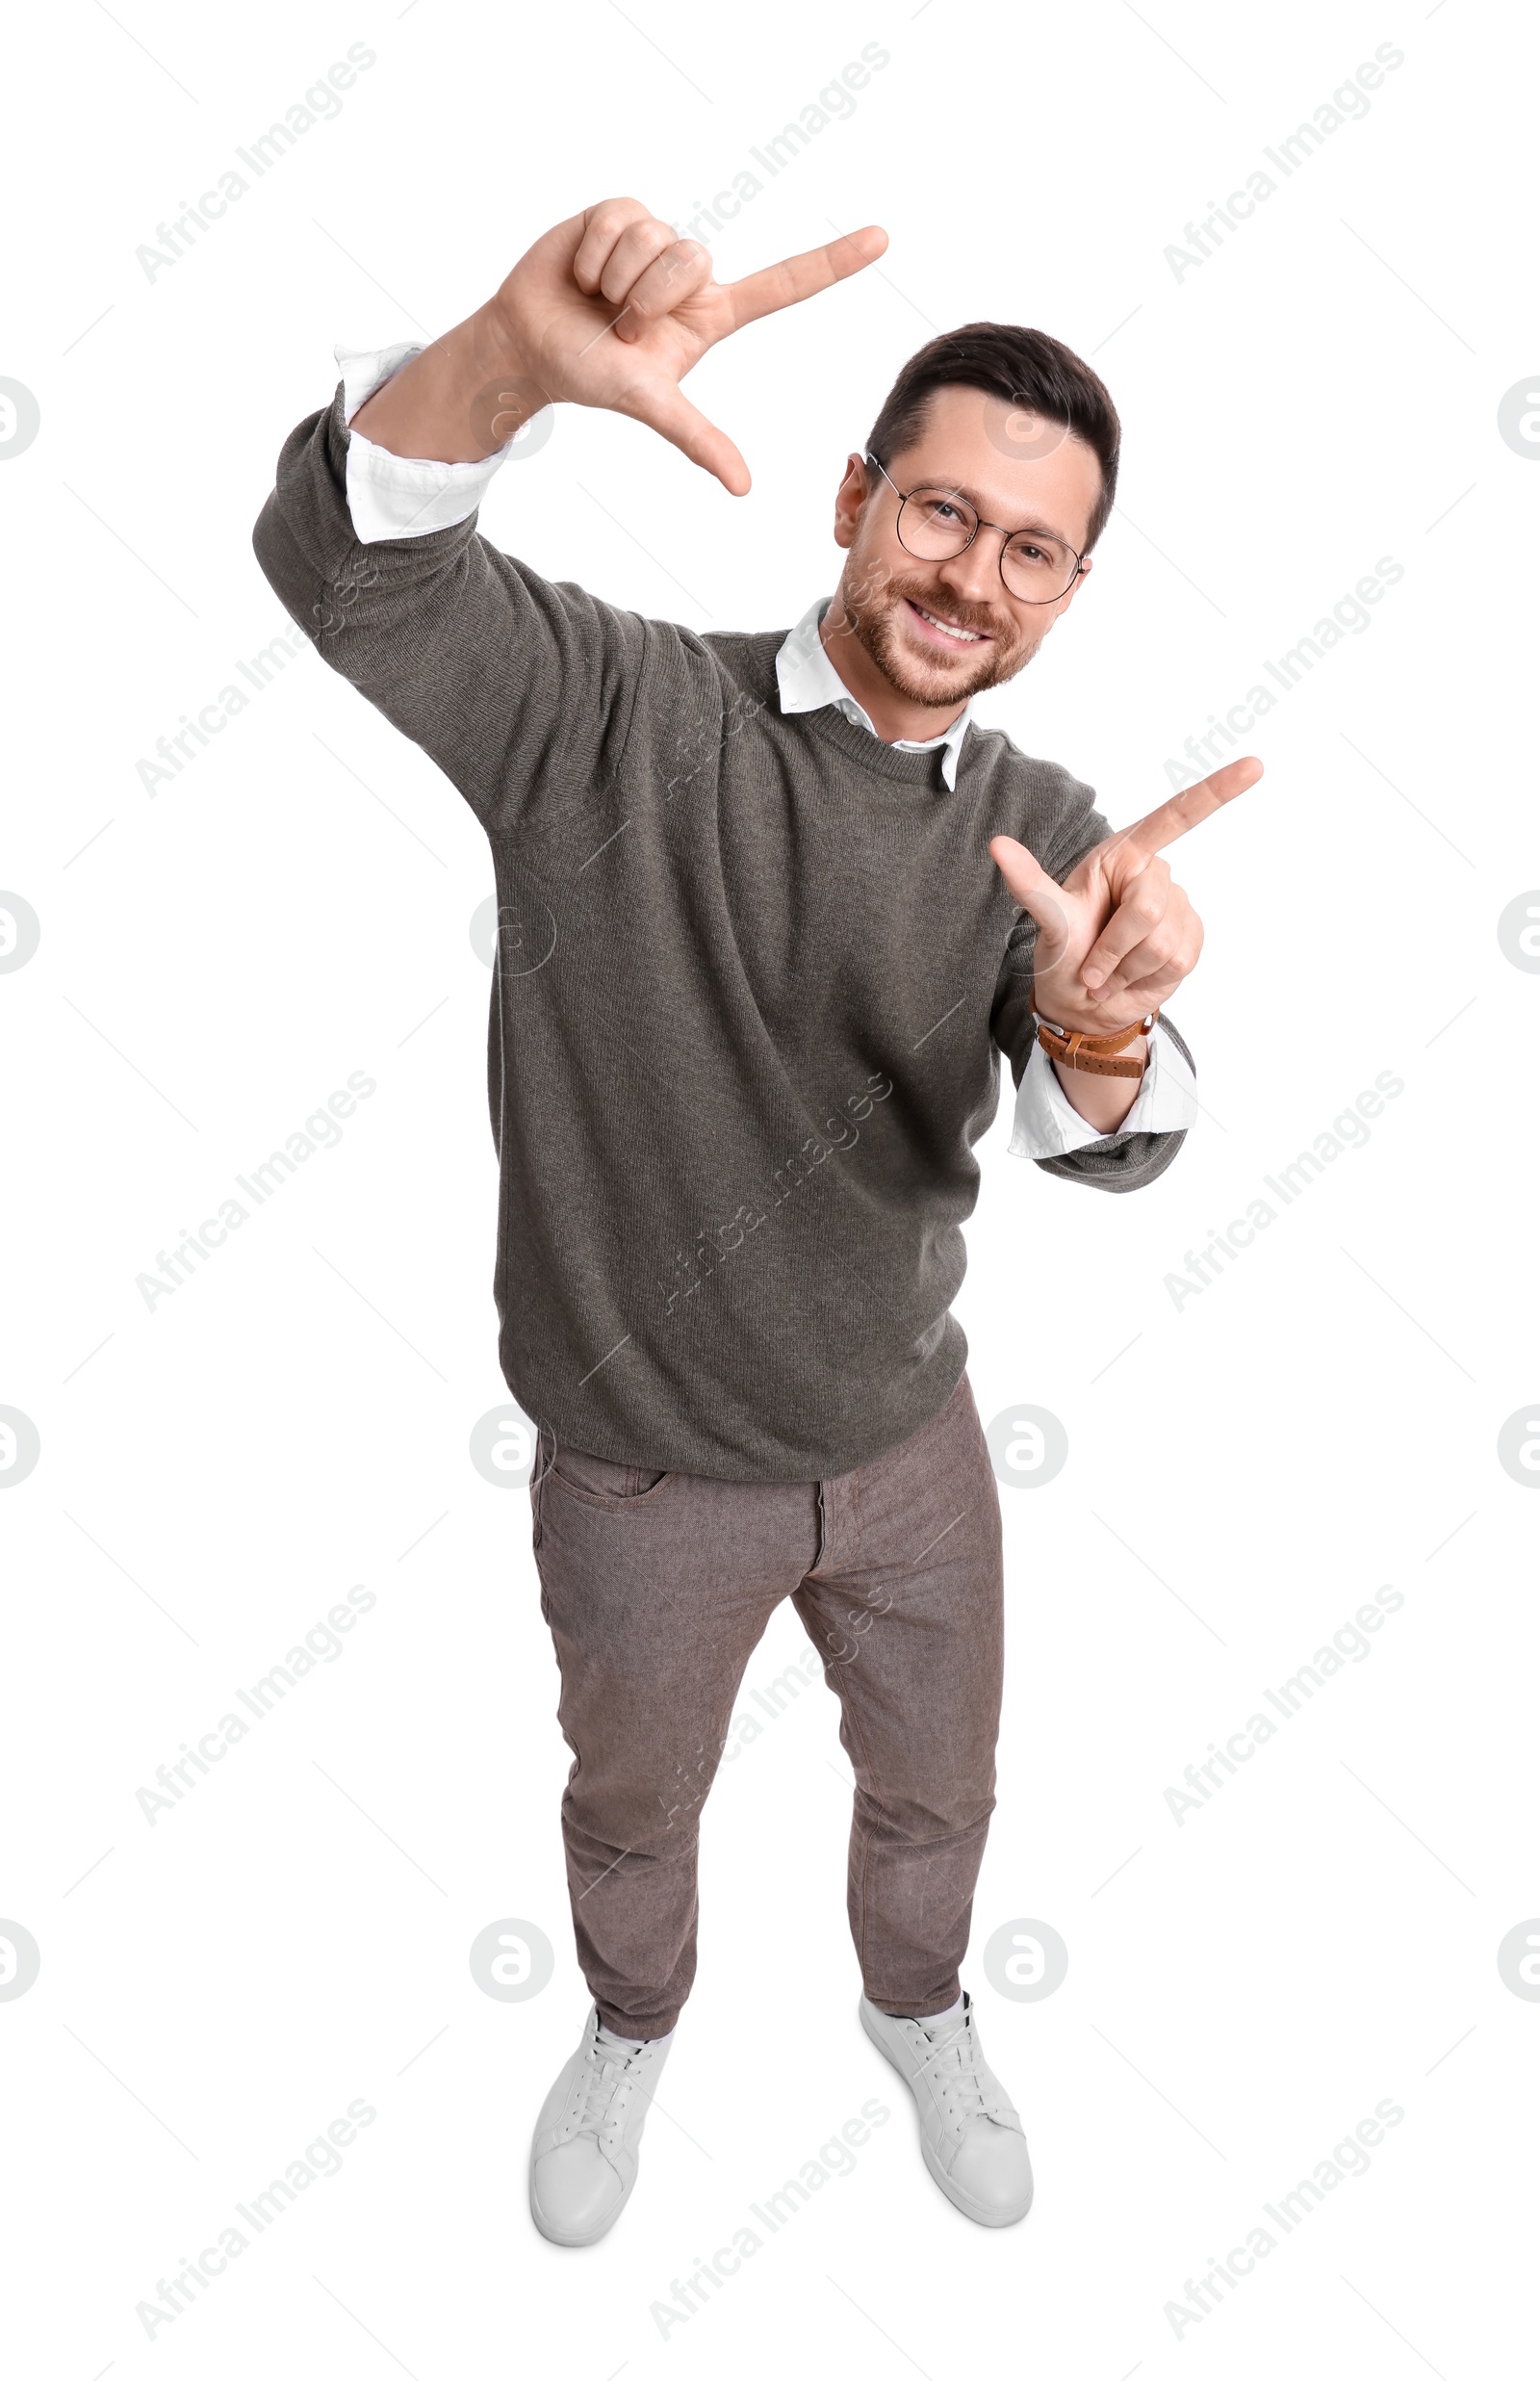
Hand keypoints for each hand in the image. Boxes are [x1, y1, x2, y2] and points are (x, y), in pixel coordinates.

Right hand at [488, 199, 887, 493]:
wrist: (528, 342)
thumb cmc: (591, 374)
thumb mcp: (650, 404)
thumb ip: (698, 439)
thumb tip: (743, 487)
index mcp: (712, 315)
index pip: (784, 285)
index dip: (832, 262)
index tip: (883, 238)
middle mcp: (691, 273)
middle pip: (694, 260)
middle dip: (645, 298)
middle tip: (620, 326)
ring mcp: (657, 239)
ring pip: (654, 239)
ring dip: (614, 278)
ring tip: (597, 299)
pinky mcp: (621, 212)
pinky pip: (619, 218)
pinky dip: (591, 253)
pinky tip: (580, 272)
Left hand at [989, 756, 1261, 1034]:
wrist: (1082, 1004)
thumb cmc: (1065, 951)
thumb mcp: (1047, 918)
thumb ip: (1029, 883)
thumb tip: (996, 844)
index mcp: (1124, 854)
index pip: (1177, 817)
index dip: (1217, 791)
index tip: (1255, 765)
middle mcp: (1156, 874)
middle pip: (1149, 908)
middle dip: (1113, 947)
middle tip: (1092, 967)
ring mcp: (1178, 908)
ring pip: (1162, 943)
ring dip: (1125, 969)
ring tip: (1108, 973)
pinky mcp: (1192, 941)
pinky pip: (1177, 960)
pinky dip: (1144, 979)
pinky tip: (1131, 978)